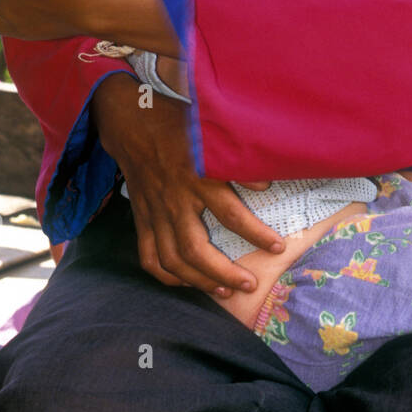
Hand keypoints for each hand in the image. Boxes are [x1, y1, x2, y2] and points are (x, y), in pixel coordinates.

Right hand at [93, 75, 283, 293]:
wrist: (133, 119)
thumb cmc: (179, 121)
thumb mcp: (210, 132)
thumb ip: (238, 158)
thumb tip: (266, 182)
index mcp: (196, 177)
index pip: (230, 214)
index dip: (256, 234)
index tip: (278, 247)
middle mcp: (175, 200)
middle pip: (196, 250)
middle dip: (225, 273)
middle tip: (251, 285)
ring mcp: (155, 212)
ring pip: (173, 260)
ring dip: (199, 281)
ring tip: (225, 292)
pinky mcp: (142, 218)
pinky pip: (149, 256)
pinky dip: (166, 275)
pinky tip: (186, 283)